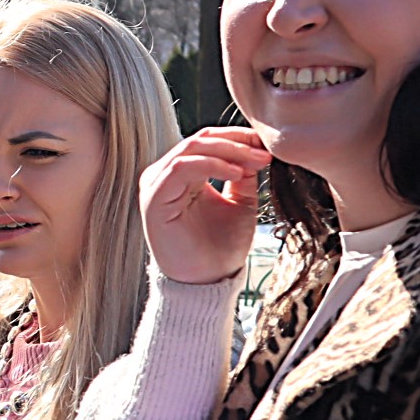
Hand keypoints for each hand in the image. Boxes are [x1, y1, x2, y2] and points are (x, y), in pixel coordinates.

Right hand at [139, 127, 271, 284]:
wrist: (208, 282)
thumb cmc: (220, 248)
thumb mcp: (239, 202)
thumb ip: (243, 174)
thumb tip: (255, 147)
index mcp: (182, 174)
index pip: (207, 141)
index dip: (237, 137)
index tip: (266, 144)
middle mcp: (165, 176)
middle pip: (200, 140)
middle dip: (236, 142)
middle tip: (265, 151)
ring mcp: (156, 185)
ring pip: (191, 149)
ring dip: (228, 151)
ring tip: (256, 161)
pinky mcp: (154, 199)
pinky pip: (181, 168)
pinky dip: (212, 165)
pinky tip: (236, 173)